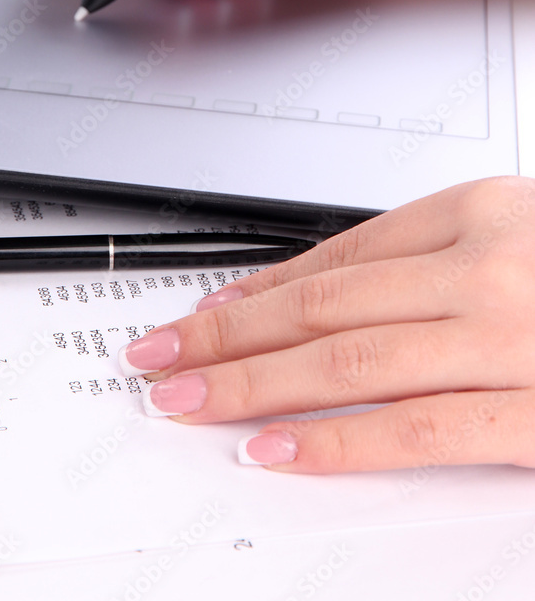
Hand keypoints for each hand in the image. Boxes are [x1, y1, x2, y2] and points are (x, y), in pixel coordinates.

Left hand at [119, 177, 534, 472]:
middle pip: (323, 302)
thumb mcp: (510, 233)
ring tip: (187, 400)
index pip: (333, 256)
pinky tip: (277, 451)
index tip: (200, 314)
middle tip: (161, 355)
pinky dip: (338, 441)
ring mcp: (512, 333)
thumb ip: (422, 260)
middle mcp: (488, 262)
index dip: (254, 288)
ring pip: (350, 359)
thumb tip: (315, 291)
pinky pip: (419, 428)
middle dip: (227, 333)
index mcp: (477, 210)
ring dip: (254, 383)